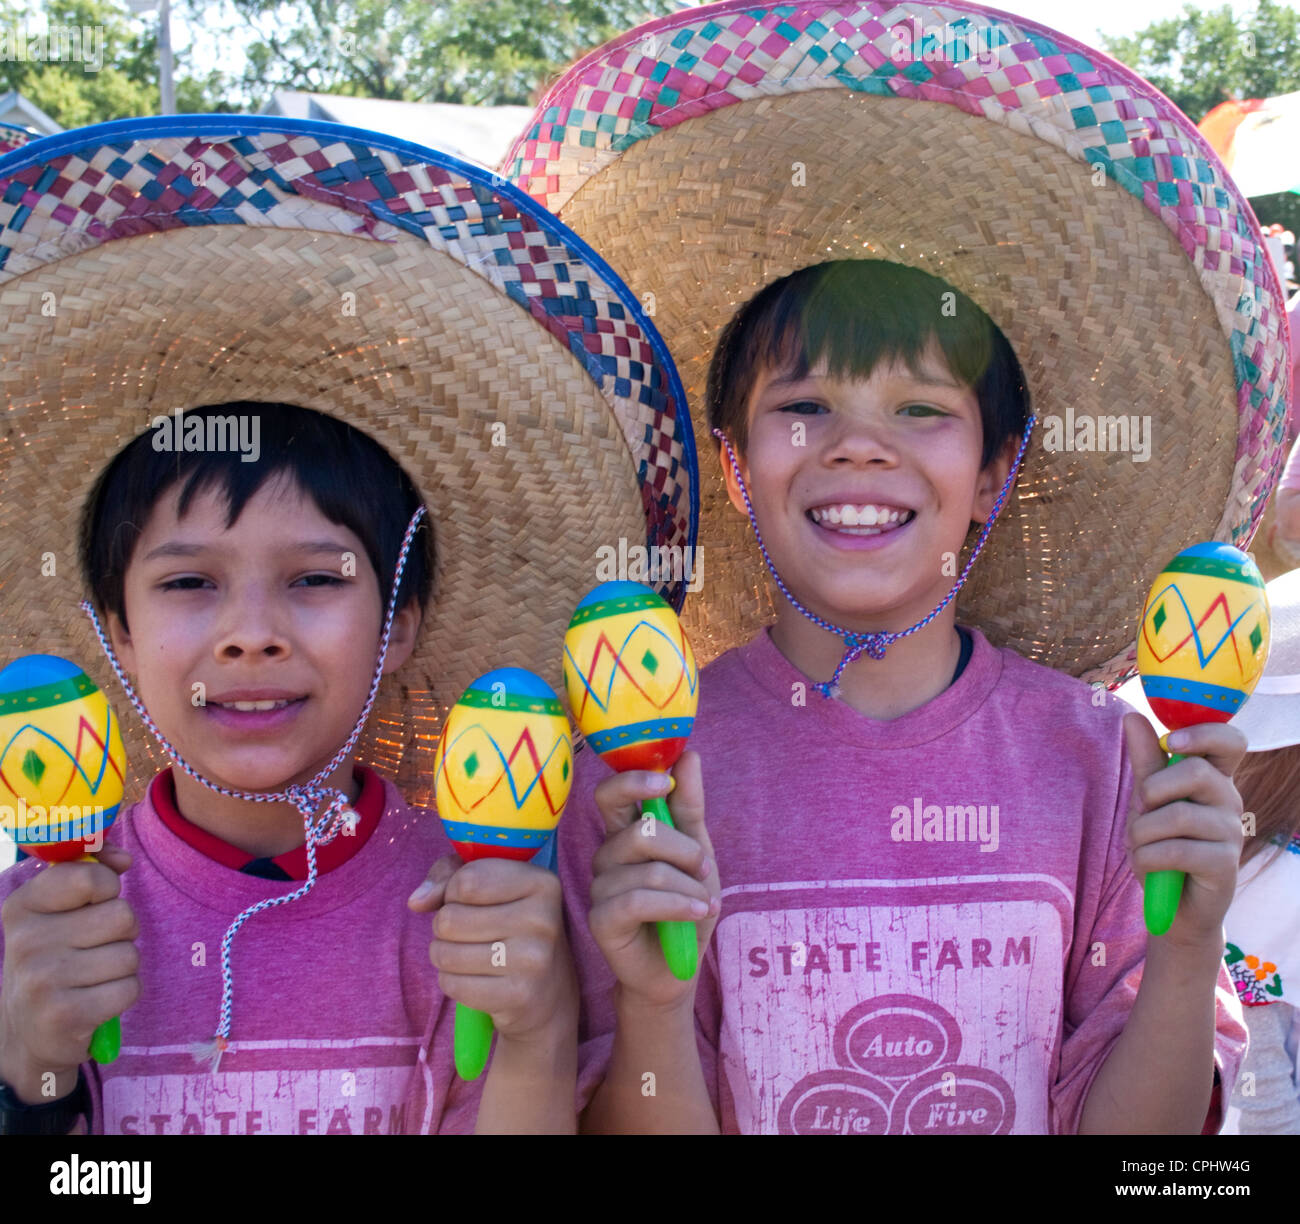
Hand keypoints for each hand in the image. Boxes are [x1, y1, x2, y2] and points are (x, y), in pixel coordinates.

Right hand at [0, 848, 137, 1102]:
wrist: (27, 1031)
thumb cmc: (55, 957)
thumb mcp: (59, 909)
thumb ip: (93, 870)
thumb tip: (123, 858)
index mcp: (22, 906)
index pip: (92, 877)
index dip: (107, 889)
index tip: (93, 904)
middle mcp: (26, 941)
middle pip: (122, 916)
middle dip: (122, 933)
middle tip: (95, 949)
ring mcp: (42, 980)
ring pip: (129, 954)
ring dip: (122, 967)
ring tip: (93, 977)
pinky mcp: (65, 1015)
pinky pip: (130, 988)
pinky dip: (123, 994)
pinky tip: (97, 1000)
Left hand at [408, 856, 575, 1043]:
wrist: (548, 991)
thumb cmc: (510, 924)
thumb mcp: (489, 884)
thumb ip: (448, 876)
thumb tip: (416, 902)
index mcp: (542, 882)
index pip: (466, 881)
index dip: (453, 891)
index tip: (469, 901)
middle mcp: (543, 919)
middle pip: (450, 919)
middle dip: (444, 926)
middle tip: (465, 932)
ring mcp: (534, 960)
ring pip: (445, 954)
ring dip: (444, 954)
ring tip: (465, 954)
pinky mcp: (519, 996)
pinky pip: (452, 985)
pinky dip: (451, 981)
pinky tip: (473, 978)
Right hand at [588, 750, 720, 1010]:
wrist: (678, 967)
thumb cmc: (685, 905)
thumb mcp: (698, 852)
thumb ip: (689, 806)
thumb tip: (689, 755)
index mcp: (624, 833)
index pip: (611, 794)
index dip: (634, 782)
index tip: (665, 783)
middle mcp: (606, 856)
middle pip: (639, 832)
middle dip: (684, 849)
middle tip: (704, 869)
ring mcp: (600, 888)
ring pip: (648, 870)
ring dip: (689, 888)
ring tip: (703, 904)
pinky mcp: (601, 920)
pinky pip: (639, 901)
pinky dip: (679, 905)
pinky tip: (697, 914)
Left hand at [1122, 714, 1246, 948]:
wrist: (1172, 905)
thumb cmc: (1162, 845)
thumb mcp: (1148, 800)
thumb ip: (1145, 760)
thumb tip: (1132, 716)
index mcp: (1213, 777)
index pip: (1230, 740)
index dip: (1203, 733)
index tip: (1172, 741)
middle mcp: (1229, 799)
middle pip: (1195, 772)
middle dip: (1151, 790)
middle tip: (1143, 810)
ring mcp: (1231, 832)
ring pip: (1177, 814)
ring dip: (1142, 833)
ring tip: (1140, 846)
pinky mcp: (1225, 864)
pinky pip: (1175, 850)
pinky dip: (1147, 858)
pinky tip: (1148, 865)